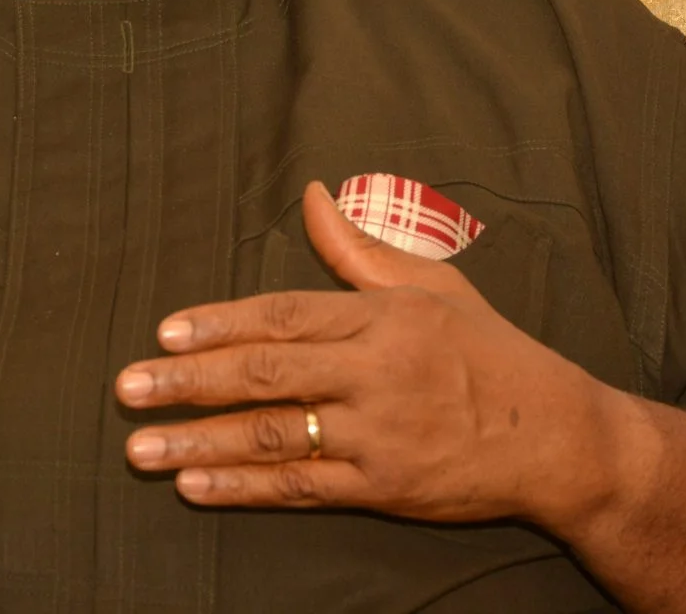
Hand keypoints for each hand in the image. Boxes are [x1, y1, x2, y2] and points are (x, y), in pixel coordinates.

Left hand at [115, 182, 620, 527]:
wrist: (558, 439)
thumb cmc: (491, 354)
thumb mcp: (434, 288)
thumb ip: (362, 249)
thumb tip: (313, 196)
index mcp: (385, 316)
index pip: (285, 315)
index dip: (220, 322)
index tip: (164, 333)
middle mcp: (377, 372)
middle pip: (267, 373)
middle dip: (188, 382)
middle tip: (127, 390)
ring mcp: (380, 434)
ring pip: (275, 435)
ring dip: (201, 443)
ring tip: (141, 449)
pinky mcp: (385, 488)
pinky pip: (302, 489)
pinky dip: (245, 489)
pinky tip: (197, 488)